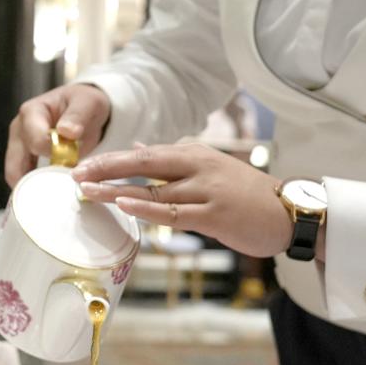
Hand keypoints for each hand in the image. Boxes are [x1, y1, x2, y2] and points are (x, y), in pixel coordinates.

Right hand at [5, 83, 112, 187]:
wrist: (83, 109)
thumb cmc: (83, 103)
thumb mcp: (88, 103)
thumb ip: (78, 116)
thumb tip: (66, 131)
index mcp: (32, 112)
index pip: (35, 141)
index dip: (53, 154)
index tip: (71, 158)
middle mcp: (20, 129)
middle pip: (16, 162)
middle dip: (36, 179)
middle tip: (59, 188)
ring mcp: (19, 144)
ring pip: (15, 173)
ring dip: (33, 187)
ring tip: (53, 196)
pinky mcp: (24, 157)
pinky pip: (22, 177)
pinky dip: (34, 187)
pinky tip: (49, 193)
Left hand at [71, 143, 296, 259]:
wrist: (289, 212)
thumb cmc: (246, 193)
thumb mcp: (209, 167)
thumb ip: (172, 159)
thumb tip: (137, 148)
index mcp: (193, 154)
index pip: (144, 154)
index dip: (111, 159)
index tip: (82, 165)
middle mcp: (197, 167)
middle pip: (142, 164)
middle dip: (106, 168)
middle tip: (75, 174)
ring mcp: (206, 191)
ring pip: (153, 189)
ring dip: (117, 190)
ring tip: (87, 191)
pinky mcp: (215, 216)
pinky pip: (174, 212)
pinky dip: (147, 209)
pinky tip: (125, 206)